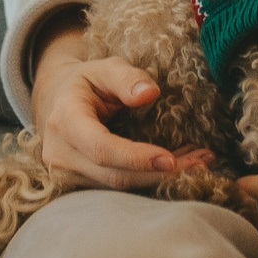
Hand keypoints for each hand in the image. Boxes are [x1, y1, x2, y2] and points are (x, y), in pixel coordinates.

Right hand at [29, 20, 215, 190]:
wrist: (55, 103)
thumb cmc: (86, 83)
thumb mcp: (104, 68)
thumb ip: (126, 78)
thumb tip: (150, 93)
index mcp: (64, 120)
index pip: (100, 147)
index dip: (135, 157)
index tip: (170, 159)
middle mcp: (60, 154)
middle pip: (114, 175)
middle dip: (159, 174)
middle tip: (201, 164)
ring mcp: (67, 175)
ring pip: (119, 188)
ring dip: (160, 180)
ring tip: (198, 164)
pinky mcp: (80, 187)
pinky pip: (118, 190)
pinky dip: (150, 181)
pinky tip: (179, 169)